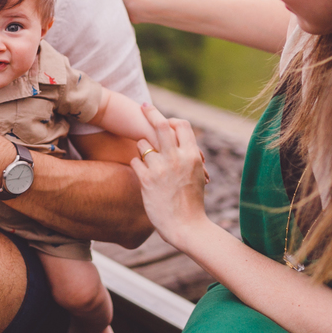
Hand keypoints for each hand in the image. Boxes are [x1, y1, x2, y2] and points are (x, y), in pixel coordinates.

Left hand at [130, 105, 210, 249]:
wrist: (186, 226)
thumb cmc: (192, 202)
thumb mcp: (196, 175)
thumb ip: (188, 157)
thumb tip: (183, 143)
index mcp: (192, 156)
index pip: (182, 125)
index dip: (172, 120)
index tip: (164, 118)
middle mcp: (177, 158)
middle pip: (161, 125)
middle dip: (150, 112)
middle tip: (142, 106)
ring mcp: (161, 168)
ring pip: (143, 143)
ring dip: (141, 148)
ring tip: (145, 158)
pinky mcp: (146, 180)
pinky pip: (135, 161)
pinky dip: (136, 164)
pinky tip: (140, 171)